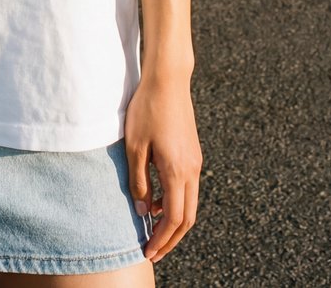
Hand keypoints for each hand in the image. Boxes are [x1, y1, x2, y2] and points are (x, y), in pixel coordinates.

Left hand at [123, 74, 201, 263]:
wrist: (168, 80)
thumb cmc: (147, 110)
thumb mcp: (135, 146)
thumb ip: (139, 180)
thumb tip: (143, 210)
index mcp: (178, 171)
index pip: (174, 219)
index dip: (161, 239)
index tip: (147, 251)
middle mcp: (192, 170)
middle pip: (187, 218)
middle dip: (170, 239)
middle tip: (152, 251)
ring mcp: (195, 161)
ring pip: (190, 203)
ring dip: (173, 221)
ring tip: (152, 228)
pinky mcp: (193, 153)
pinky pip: (188, 188)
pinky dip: (175, 202)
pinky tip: (157, 199)